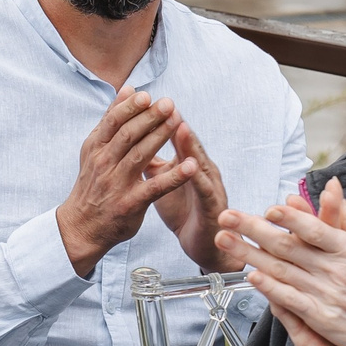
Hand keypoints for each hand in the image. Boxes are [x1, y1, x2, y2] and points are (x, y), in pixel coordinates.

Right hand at [56, 88, 189, 276]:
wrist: (81, 226)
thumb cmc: (93, 184)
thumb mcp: (94, 150)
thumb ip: (111, 120)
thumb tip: (128, 88)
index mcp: (96, 148)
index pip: (112, 122)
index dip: (130, 107)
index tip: (147, 95)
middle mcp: (104, 163)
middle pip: (128, 136)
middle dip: (149, 118)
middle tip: (169, 103)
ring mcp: (116, 184)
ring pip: (140, 156)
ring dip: (160, 138)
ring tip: (178, 123)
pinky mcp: (131, 204)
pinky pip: (155, 188)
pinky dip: (174, 177)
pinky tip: (191, 166)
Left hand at [146, 104, 237, 271]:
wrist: (204, 243)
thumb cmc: (183, 209)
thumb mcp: (163, 182)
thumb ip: (152, 161)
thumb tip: (132, 141)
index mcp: (188, 163)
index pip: (174, 137)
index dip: (161, 121)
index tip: (147, 102)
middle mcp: (202, 170)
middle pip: (189, 144)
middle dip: (177, 124)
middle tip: (166, 104)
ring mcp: (210, 187)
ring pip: (200, 162)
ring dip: (191, 145)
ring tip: (181, 126)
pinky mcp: (213, 207)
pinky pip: (205, 191)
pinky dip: (198, 179)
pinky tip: (194, 168)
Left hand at [216, 178, 345, 345]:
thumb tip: (331, 186)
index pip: (315, 229)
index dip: (291, 219)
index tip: (268, 209)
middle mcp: (335, 269)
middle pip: (287, 246)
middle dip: (252, 229)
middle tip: (226, 216)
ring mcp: (325, 294)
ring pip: (280, 269)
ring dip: (249, 254)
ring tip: (223, 240)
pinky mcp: (319, 316)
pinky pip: (289, 299)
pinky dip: (270, 288)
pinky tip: (251, 277)